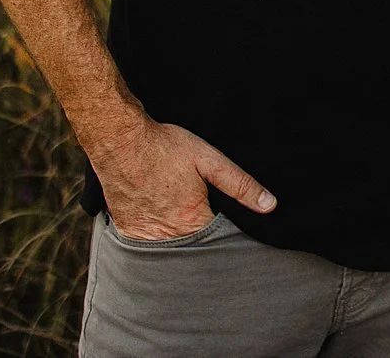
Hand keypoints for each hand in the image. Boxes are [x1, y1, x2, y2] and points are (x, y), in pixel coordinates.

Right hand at [89, 116, 275, 241]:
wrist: (120, 140)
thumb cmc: (165, 147)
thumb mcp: (210, 160)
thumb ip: (240, 185)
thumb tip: (270, 205)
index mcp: (192, 220)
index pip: (218, 242)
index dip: (226, 233)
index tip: (228, 224)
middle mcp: (168, 235)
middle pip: (194, 248)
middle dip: (203, 241)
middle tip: (203, 219)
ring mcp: (144, 235)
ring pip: (170, 248)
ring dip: (179, 241)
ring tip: (181, 219)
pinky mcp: (127, 230)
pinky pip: (146, 245)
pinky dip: (156, 238)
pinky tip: (161, 221)